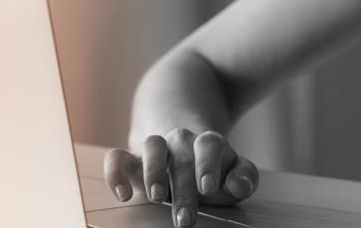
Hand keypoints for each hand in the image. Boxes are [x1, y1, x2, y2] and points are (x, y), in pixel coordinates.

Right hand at [104, 128, 258, 226]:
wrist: (183, 147)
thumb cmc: (211, 169)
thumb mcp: (232, 172)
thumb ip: (244, 177)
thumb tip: (239, 183)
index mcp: (207, 143)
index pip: (210, 144)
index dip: (208, 164)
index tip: (207, 188)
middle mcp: (181, 141)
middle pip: (182, 156)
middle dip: (183, 189)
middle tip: (185, 220)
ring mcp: (156, 147)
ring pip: (152, 145)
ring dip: (153, 170)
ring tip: (156, 198)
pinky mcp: (131, 160)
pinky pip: (117, 157)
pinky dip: (116, 172)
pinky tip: (123, 195)